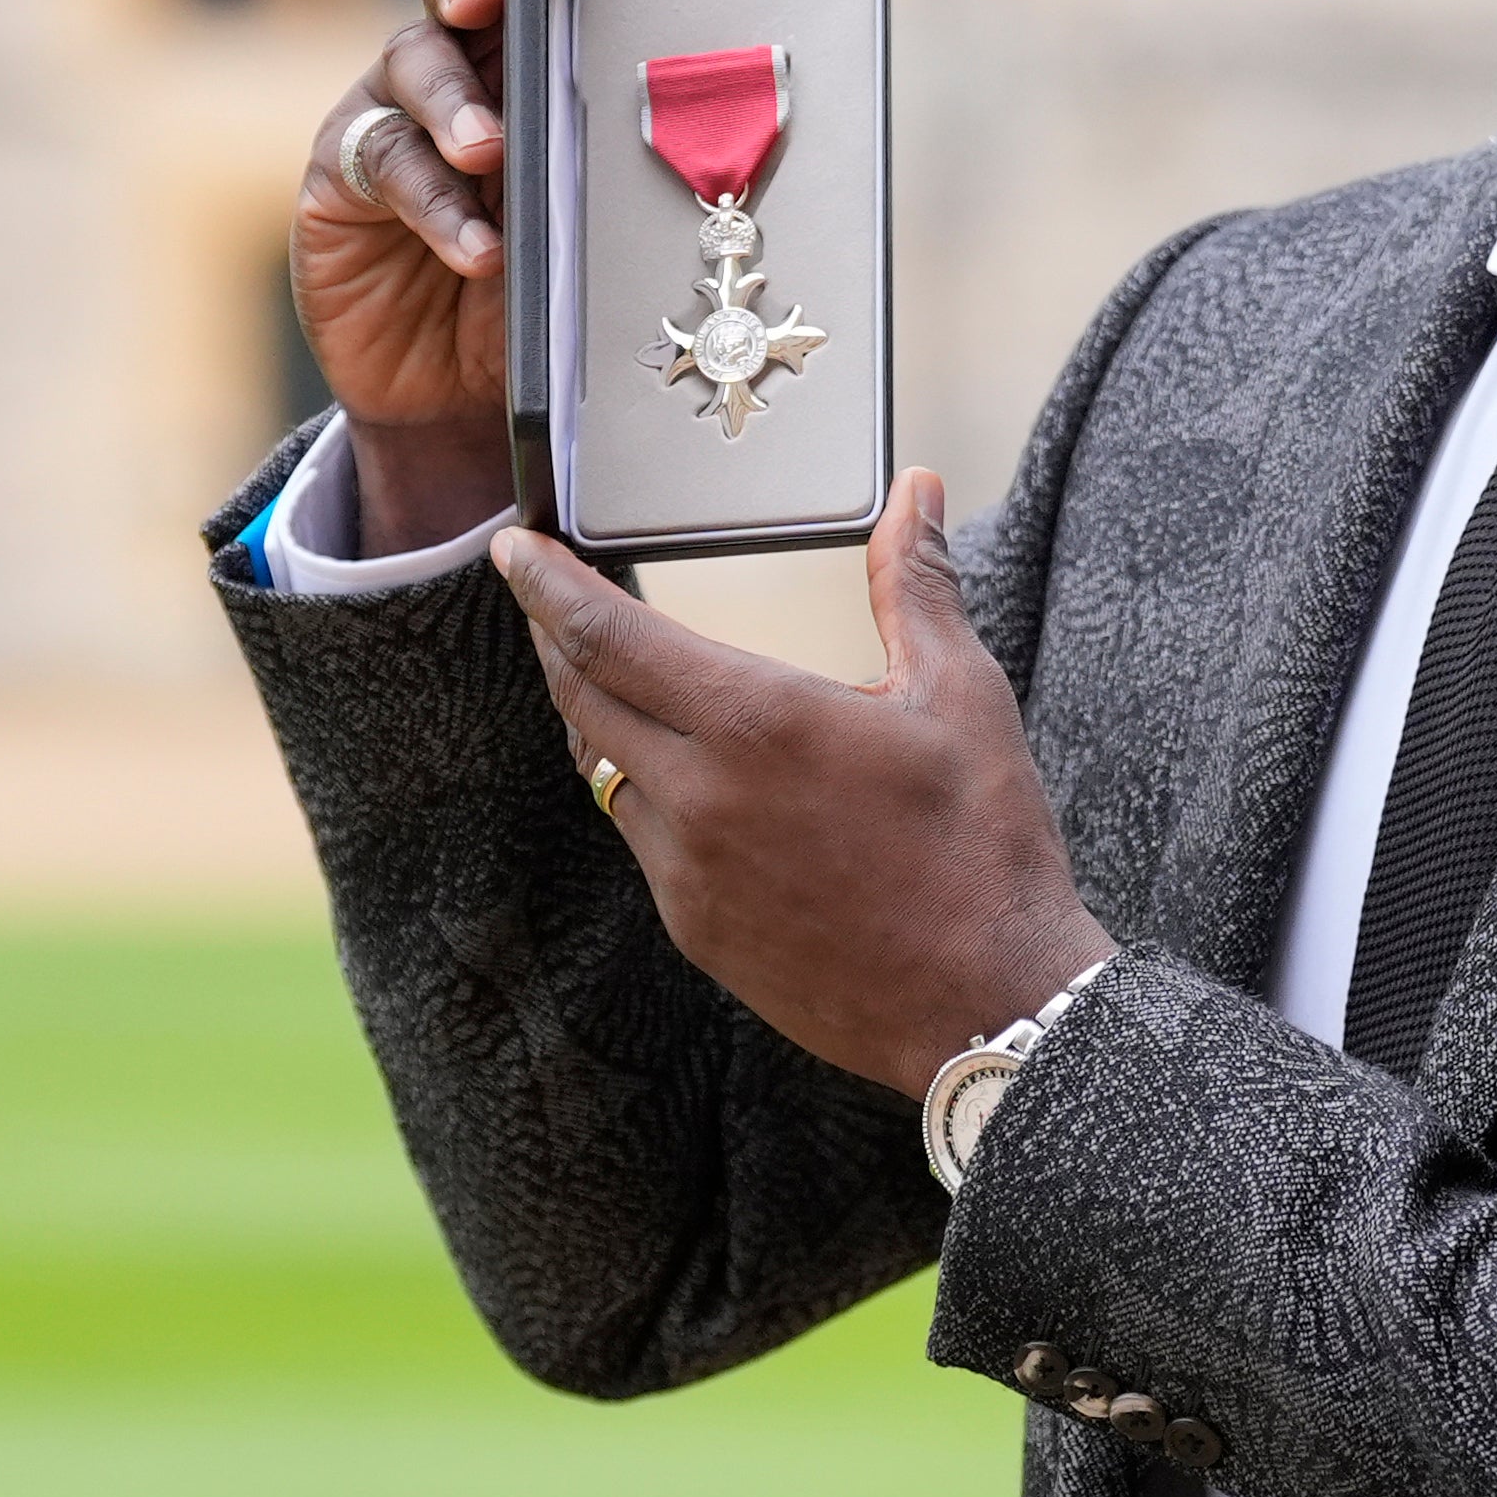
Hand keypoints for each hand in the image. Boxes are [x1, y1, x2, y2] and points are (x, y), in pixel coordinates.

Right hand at [292, 0, 605, 555]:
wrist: (465, 400)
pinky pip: (384, 166)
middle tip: (488, 3)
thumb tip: (714, 156)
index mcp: (538, 66)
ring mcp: (395, 119)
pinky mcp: (343, 179)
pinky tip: (478, 248)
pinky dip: (435, 204)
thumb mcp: (598, 236)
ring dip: (456, 108)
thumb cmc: (550, 300)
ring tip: (493, 152)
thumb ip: (621, 182)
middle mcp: (464, 72)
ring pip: (412, 70)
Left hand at [486, 471, 1115, 1101]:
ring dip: (591, 711)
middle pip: (582, 697)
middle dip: (553, 636)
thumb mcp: (960, 695)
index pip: (608, 636)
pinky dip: (636, 784)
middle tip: (545, 595)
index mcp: (757, 722)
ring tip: (604, 670)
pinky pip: (638, 836)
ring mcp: (687, 871)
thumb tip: (915, 491)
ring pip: (601, 770)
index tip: (512, 550)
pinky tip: (671, 770)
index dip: (546, 587)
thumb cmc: (982, 846)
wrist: (984, 1005)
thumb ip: (915, 584)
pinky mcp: (695, 928)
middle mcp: (701, 795)